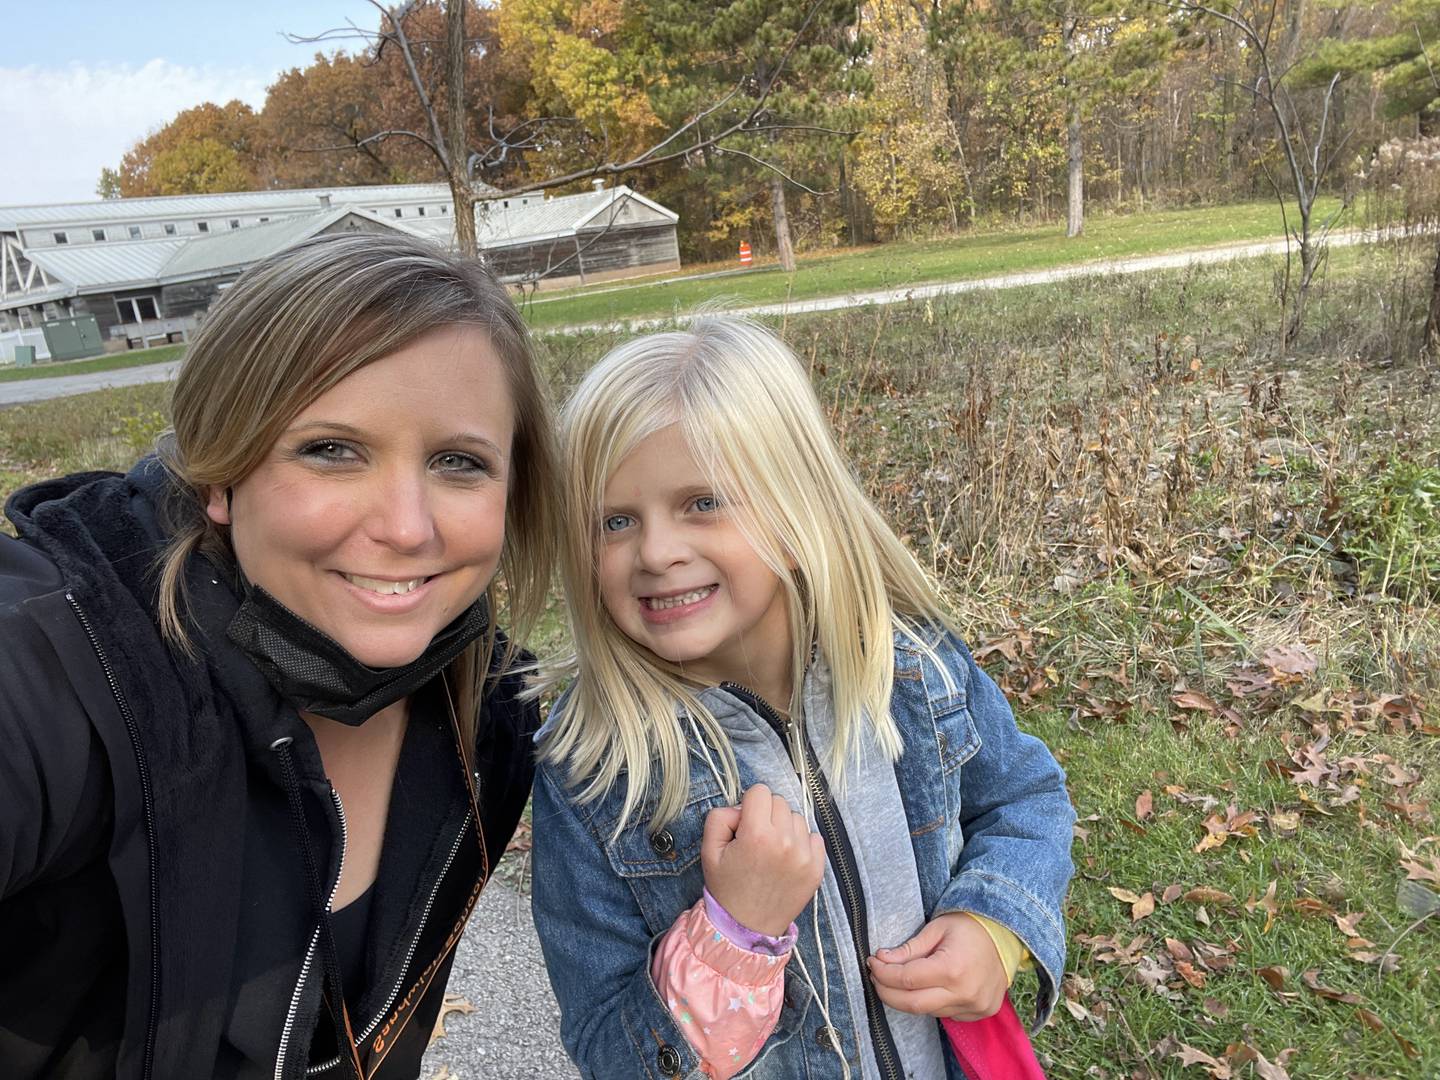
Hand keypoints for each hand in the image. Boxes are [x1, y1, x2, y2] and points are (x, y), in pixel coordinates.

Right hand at [701, 784, 824, 936]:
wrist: (747, 927)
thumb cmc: (727, 888)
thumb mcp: (709, 850)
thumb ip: (721, 817)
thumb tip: (743, 807)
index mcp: (757, 835)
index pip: (760, 791)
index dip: (749, 805)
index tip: (745, 825)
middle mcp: (784, 842)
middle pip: (779, 802)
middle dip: (767, 815)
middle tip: (757, 840)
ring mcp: (804, 856)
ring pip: (796, 818)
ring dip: (784, 828)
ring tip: (771, 852)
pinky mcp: (817, 868)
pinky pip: (814, 837)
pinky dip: (801, 843)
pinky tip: (786, 860)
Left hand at [867, 912, 1006, 1019]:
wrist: (1006, 936)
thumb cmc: (969, 927)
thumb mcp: (936, 928)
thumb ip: (909, 948)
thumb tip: (881, 959)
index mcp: (952, 969)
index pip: (906, 979)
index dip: (883, 973)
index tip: (872, 963)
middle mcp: (964, 993)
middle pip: (912, 1004)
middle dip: (887, 992)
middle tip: (876, 977)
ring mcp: (974, 1007)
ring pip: (927, 1011)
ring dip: (907, 998)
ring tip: (896, 980)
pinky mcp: (980, 1013)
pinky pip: (945, 1013)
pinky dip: (930, 1003)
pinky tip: (926, 987)